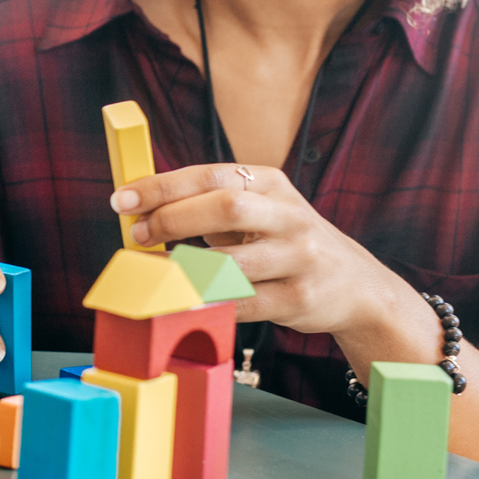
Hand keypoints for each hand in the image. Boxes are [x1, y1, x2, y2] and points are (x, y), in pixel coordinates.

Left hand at [111, 164, 414, 340]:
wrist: (357, 286)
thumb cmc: (287, 242)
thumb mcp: (260, 209)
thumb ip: (209, 203)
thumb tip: (140, 205)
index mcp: (272, 183)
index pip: (210, 175)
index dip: (161, 186)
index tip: (122, 200)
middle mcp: (289, 216)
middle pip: (224, 207)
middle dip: (172, 219)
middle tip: (138, 234)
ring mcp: (298, 257)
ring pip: (231, 262)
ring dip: (183, 268)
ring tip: (156, 269)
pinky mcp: (299, 298)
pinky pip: (241, 303)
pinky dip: (207, 302)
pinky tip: (184, 298)